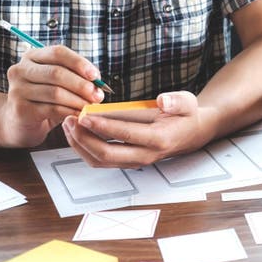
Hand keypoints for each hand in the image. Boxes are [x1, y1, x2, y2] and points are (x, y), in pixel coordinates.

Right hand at [0, 45, 103, 146]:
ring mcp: (17, 89)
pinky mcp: (20, 109)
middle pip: (56, 72)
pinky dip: (70, 111)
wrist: (23, 120)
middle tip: (98, 96)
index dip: (79, 63)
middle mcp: (20, 70)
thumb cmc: (47, 98)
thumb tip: (98, 82)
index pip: (58, 52)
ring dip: (78, 100)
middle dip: (82, 85)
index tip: (96, 76)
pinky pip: (52, 109)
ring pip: (55, 92)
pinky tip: (80, 115)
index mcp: (32, 57)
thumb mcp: (61, 82)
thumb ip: (77, 76)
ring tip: (91, 107)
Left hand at [62, 91, 212, 167]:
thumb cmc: (186, 115)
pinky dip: (84, 149)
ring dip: (80, 145)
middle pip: (106, 154)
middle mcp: (146, 155)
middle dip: (83, 138)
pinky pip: (101, 161)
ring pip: (100, 161)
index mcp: (159, 139)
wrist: (192, 133)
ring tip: (68, 125)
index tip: (84, 115)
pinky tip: (76, 134)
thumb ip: (176, 101)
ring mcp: (135, 161)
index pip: (125, 135)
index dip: (102, 126)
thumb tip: (162, 100)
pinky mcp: (127, 162)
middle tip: (70, 120)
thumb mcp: (187, 103)